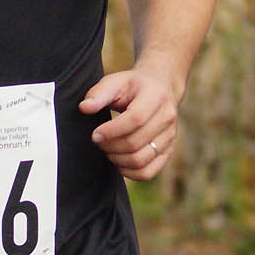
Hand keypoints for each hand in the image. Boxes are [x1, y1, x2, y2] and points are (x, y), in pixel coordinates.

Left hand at [81, 65, 181, 180]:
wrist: (159, 90)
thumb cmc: (133, 87)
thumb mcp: (116, 82)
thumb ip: (99, 93)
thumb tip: (84, 108)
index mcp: (156, 96)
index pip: (135, 119)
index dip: (111, 131)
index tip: (95, 134)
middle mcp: (167, 117)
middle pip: (135, 142)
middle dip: (110, 146)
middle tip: (98, 141)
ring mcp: (170, 137)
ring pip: (140, 160)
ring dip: (117, 159)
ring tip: (107, 149)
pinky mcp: (167, 152)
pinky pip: (147, 172)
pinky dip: (128, 173)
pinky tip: (118, 161)